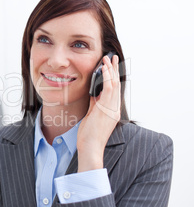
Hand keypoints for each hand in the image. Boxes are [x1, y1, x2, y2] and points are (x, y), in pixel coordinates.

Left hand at [77, 55, 120, 172]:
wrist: (90, 148)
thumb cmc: (89, 136)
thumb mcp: (92, 116)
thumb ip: (94, 104)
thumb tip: (93, 94)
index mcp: (112, 110)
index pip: (114, 90)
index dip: (113, 77)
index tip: (110, 66)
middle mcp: (114, 109)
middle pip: (117, 85)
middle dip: (115, 70)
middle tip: (112, 58)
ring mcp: (112, 109)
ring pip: (114, 85)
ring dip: (111, 70)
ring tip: (107, 59)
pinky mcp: (106, 109)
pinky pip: (108, 89)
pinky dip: (107, 78)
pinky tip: (104, 69)